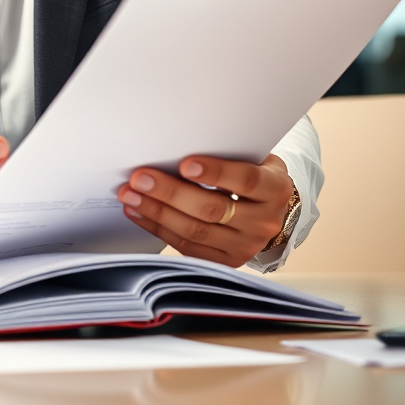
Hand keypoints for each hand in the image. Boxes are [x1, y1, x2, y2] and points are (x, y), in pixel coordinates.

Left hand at [117, 154, 295, 268]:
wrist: (270, 209)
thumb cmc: (251, 173)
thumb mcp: (250, 157)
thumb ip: (224, 153)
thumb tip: (174, 144)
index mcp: (274, 189)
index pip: (246, 180)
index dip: (215, 172)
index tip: (184, 163)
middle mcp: (264, 221)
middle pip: (213, 209)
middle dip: (170, 192)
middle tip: (139, 178)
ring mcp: (246, 246)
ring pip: (196, 230)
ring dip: (157, 212)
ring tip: (130, 194)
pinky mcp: (226, 261)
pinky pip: (187, 246)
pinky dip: (158, 228)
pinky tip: (138, 212)